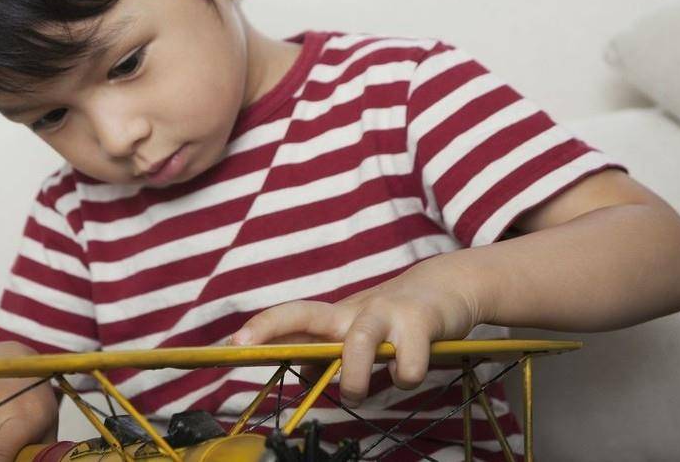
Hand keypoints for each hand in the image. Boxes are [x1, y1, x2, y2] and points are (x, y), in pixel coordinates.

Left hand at [229, 256, 483, 406]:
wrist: (449, 287)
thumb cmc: (395, 318)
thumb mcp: (357, 331)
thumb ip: (329, 351)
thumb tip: (300, 374)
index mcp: (336, 317)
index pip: (289, 316)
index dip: (259, 328)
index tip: (230, 345)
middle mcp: (354, 310)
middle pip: (305, 315)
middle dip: (272, 330)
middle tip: (247, 347)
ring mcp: (385, 313)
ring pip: (358, 343)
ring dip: (354, 378)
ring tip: (357, 392)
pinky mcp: (420, 323)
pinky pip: (407, 364)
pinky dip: (406, 377)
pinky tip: (409, 372)